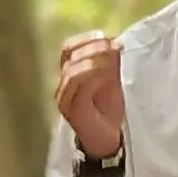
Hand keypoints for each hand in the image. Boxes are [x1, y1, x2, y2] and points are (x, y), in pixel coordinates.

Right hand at [55, 31, 125, 161]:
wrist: (108, 141)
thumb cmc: (107, 111)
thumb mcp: (112, 81)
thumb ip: (111, 63)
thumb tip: (115, 42)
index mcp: (68, 75)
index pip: (67, 49)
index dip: (85, 39)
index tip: (106, 36)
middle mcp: (62, 86)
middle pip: (70, 58)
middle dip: (94, 48)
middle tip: (114, 46)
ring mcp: (65, 99)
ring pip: (73, 72)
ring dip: (95, 61)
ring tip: (113, 58)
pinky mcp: (74, 111)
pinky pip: (81, 88)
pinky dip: (96, 77)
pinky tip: (109, 74)